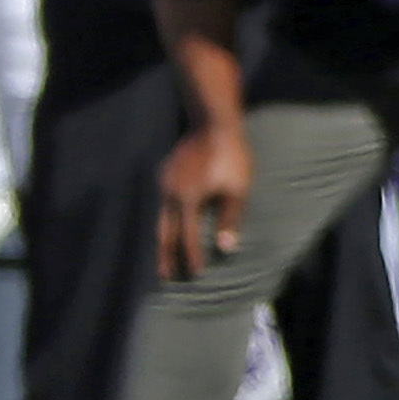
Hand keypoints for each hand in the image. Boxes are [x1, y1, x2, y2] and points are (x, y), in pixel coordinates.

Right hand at [158, 123, 252, 279]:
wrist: (213, 123)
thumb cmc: (232, 157)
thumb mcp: (237, 190)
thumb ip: (230, 219)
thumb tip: (226, 248)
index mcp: (187, 201)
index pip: (188, 237)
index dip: (193, 257)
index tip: (197, 275)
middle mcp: (170, 194)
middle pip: (165, 233)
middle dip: (166, 255)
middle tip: (165, 276)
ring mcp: (165, 182)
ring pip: (161, 217)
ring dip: (164, 238)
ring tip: (165, 253)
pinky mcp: (165, 173)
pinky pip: (163, 201)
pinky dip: (167, 218)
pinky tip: (173, 222)